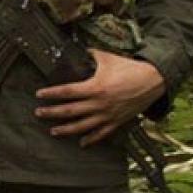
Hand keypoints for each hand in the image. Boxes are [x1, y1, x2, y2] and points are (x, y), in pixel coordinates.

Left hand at [35, 49, 165, 146]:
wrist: (153, 81)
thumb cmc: (129, 68)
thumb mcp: (107, 58)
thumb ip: (90, 54)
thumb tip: (79, 48)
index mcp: (95, 87)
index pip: (67, 92)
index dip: (51, 94)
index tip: (39, 94)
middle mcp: (99, 103)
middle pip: (70, 111)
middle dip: (52, 113)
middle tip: (38, 113)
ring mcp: (108, 115)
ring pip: (83, 126)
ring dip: (66, 129)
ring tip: (53, 131)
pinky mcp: (117, 121)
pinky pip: (102, 134)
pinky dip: (91, 139)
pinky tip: (81, 143)